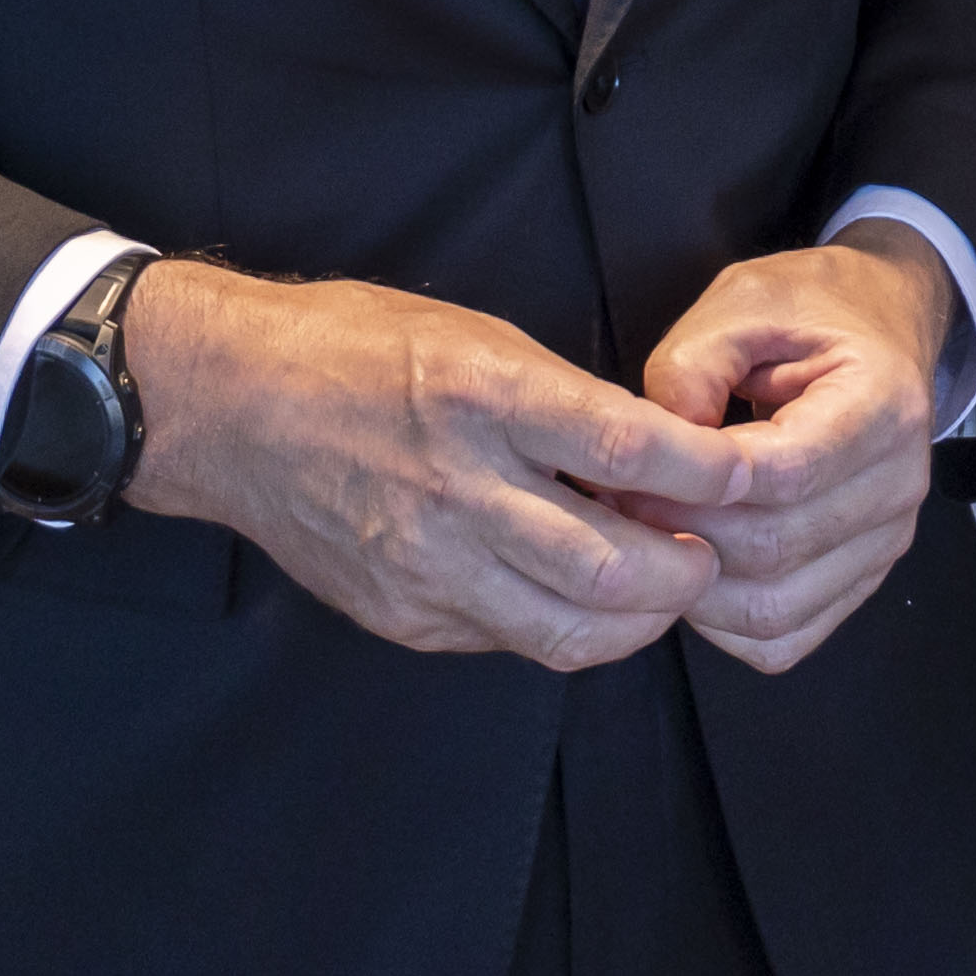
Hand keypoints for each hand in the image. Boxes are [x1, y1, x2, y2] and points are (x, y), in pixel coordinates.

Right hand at [128, 262, 754, 667]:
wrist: (229, 407)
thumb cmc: (357, 349)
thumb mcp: (475, 335)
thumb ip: (563, 402)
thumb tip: (653, 457)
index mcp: (484, 395)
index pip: (627, 451)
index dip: (705, 475)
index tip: (746, 478)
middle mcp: (458, 487)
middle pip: (610, 566)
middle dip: (686, 572)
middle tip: (711, 553)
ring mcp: (427, 563)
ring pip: (569, 627)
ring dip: (638, 619)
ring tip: (662, 589)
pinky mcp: (403, 614)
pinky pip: (509, 640)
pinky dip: (563, 626)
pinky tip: (580, 598)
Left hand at [635, 231, 953, 674]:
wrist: (877, 331)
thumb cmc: (808, 313)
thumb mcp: (742, 303)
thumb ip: (693, 367)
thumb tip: (656, 449)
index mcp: (885, 406)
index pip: (786, 474)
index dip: (697, 486)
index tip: (630, 472)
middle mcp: (899, 487)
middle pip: (775, 550)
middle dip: (681, 535)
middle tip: (619, 506)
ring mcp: (886, 544)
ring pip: (774, 610)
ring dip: (693, 589)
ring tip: (649, 538)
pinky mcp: (861, 583)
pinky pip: (783, 640)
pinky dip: (722, 625)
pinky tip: (694, 573)